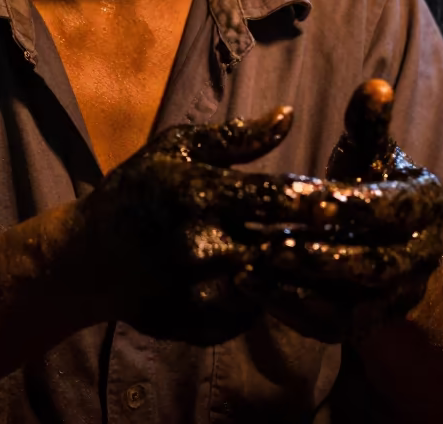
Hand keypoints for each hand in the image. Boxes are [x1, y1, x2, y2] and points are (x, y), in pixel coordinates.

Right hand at [78, 107, 381, 344]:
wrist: (88, 259)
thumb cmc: (138, 189)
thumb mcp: (179, 148)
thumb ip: (237, 138)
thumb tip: (289, 115)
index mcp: (198, 195)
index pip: (273, 197)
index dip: (316, 198)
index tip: (348, 195)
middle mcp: (201, 247)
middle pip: (284, 248)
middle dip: (321, 242)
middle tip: (355, 234)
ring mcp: (201, 293)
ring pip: (276, 286)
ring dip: (301, 273)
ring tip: (329, 258)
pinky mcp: (203, 327)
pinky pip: (256, 314)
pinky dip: (273, 298)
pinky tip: (285, 282)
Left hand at [250, 79, 442, 341]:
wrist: (386, 244)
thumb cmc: (369, 182)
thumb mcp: (370, 151)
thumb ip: (369, 123)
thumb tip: (376, 85)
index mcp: (425, 206)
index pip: (388, 211)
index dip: (349, 207)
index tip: (308, 201)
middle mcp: (420, 257)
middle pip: (373, 266)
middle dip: (321, 257)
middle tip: (270, 245)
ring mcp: (395, 297)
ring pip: (349, 302)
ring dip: (298, 289)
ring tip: (250, 269)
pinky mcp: (366, 323)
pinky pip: (329, 325)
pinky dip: (290, 310)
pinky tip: (251, 287)